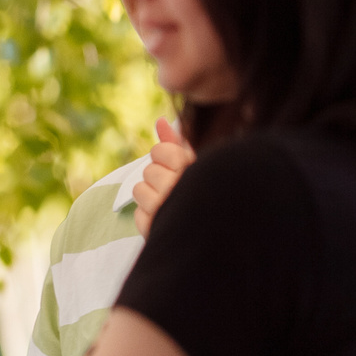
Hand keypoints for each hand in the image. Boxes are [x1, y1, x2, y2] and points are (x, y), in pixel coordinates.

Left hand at [132, 117, 193, 237]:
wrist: (217, 233)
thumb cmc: (205, 192)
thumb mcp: (195, 165)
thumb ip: (176, 142)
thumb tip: (159, 121)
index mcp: (190, 169)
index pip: (160, 150)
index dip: (165, 156)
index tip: (177, 166)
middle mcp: (175, 187)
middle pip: (148, 171)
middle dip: (159, 177)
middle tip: (176, 188)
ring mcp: (163, 209)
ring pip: (138, 190)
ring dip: (151, 196)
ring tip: (170, 203)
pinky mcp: (153, 229)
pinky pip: (138, 213)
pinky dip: (149, 216)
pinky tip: (166, 218)